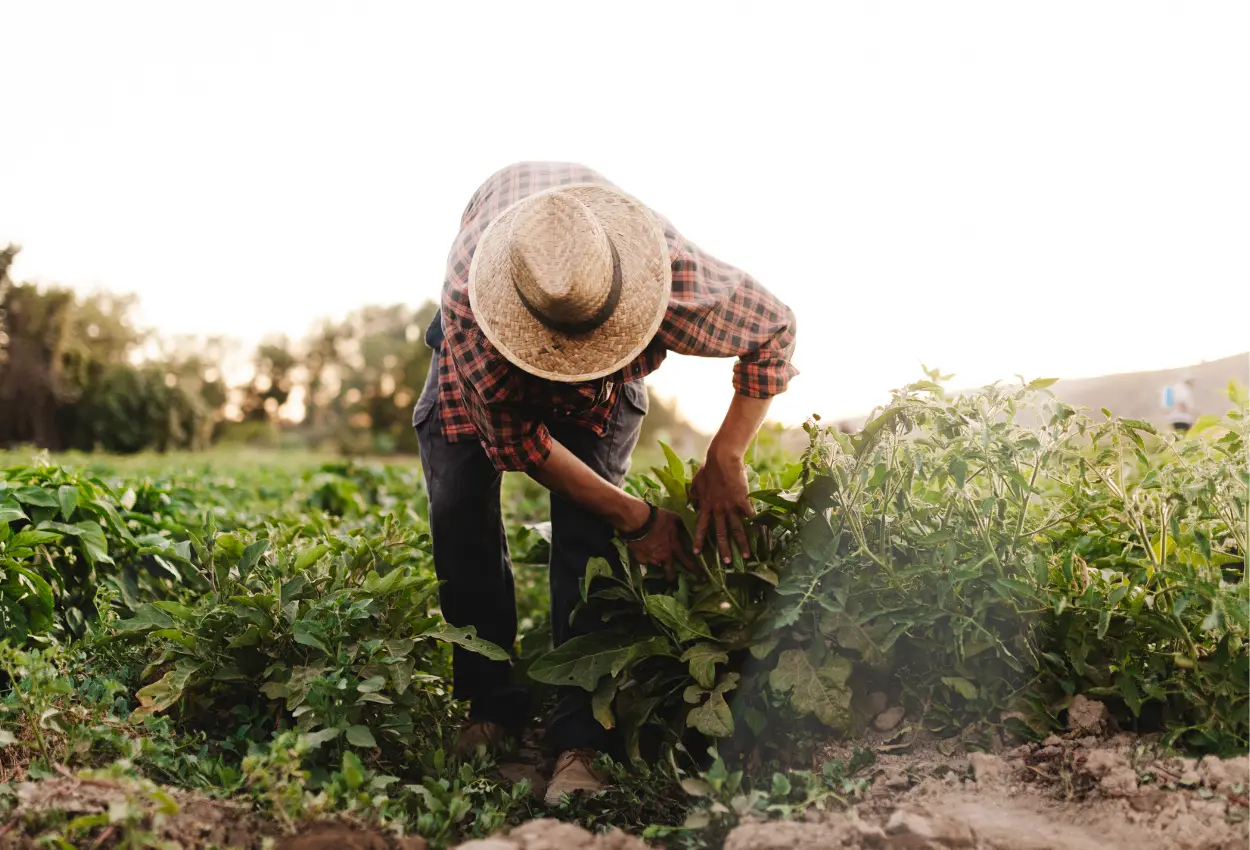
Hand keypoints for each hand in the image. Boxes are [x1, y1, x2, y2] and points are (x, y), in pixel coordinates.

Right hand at [625, 507, 696, 581]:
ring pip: (655, 565)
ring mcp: (652, 559)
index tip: (702, 579)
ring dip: (655, 561)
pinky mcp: (640, 559)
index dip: (696, 571)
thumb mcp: (673, 518)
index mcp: (674, 547)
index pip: (688, 562)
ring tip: (651, 554)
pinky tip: (642, 549)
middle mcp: (664, 557)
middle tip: (671, 578)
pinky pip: (644, 560)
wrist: (638, 521)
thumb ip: (680, 524)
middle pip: (670, 572)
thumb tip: (687, 523)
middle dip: (671, 577)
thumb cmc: (658, 518)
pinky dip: (644, 556)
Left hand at [690, 449, 755, 564]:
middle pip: (720, 533)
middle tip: (727, 562)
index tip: (697, 552)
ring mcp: (730, 506)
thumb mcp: (696, 483)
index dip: (699, 540)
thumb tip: (692, 502)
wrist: (722, 459)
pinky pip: (749, 515)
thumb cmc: (708, 469)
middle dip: (723, 549)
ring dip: (741, 543)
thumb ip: (694, 494)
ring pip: (736, 529)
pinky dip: (755, 524)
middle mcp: (718, 509)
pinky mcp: (742, 500)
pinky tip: (761, 534)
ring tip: (746, 555)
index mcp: (706, 506)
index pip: (701, 527)